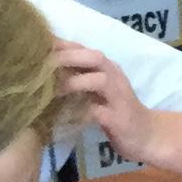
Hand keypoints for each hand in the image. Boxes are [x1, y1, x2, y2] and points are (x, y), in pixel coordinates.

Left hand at [52, 43, 153, 165]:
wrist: (148, 136)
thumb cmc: (116, 113)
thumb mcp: (96, 91)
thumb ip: (77, 79)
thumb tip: (44, 73)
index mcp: (107, 68)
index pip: (82, 48)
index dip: (59, 45)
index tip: (34, 46)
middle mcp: (115, 77)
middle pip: (93, 57)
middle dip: (66, 57)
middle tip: (40, 64)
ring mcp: (119, 97)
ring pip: (99, 79)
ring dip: (73, 81)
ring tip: (50, 88)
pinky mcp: (119, 118)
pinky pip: (98, 111)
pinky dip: (80, 110)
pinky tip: (63, 114)